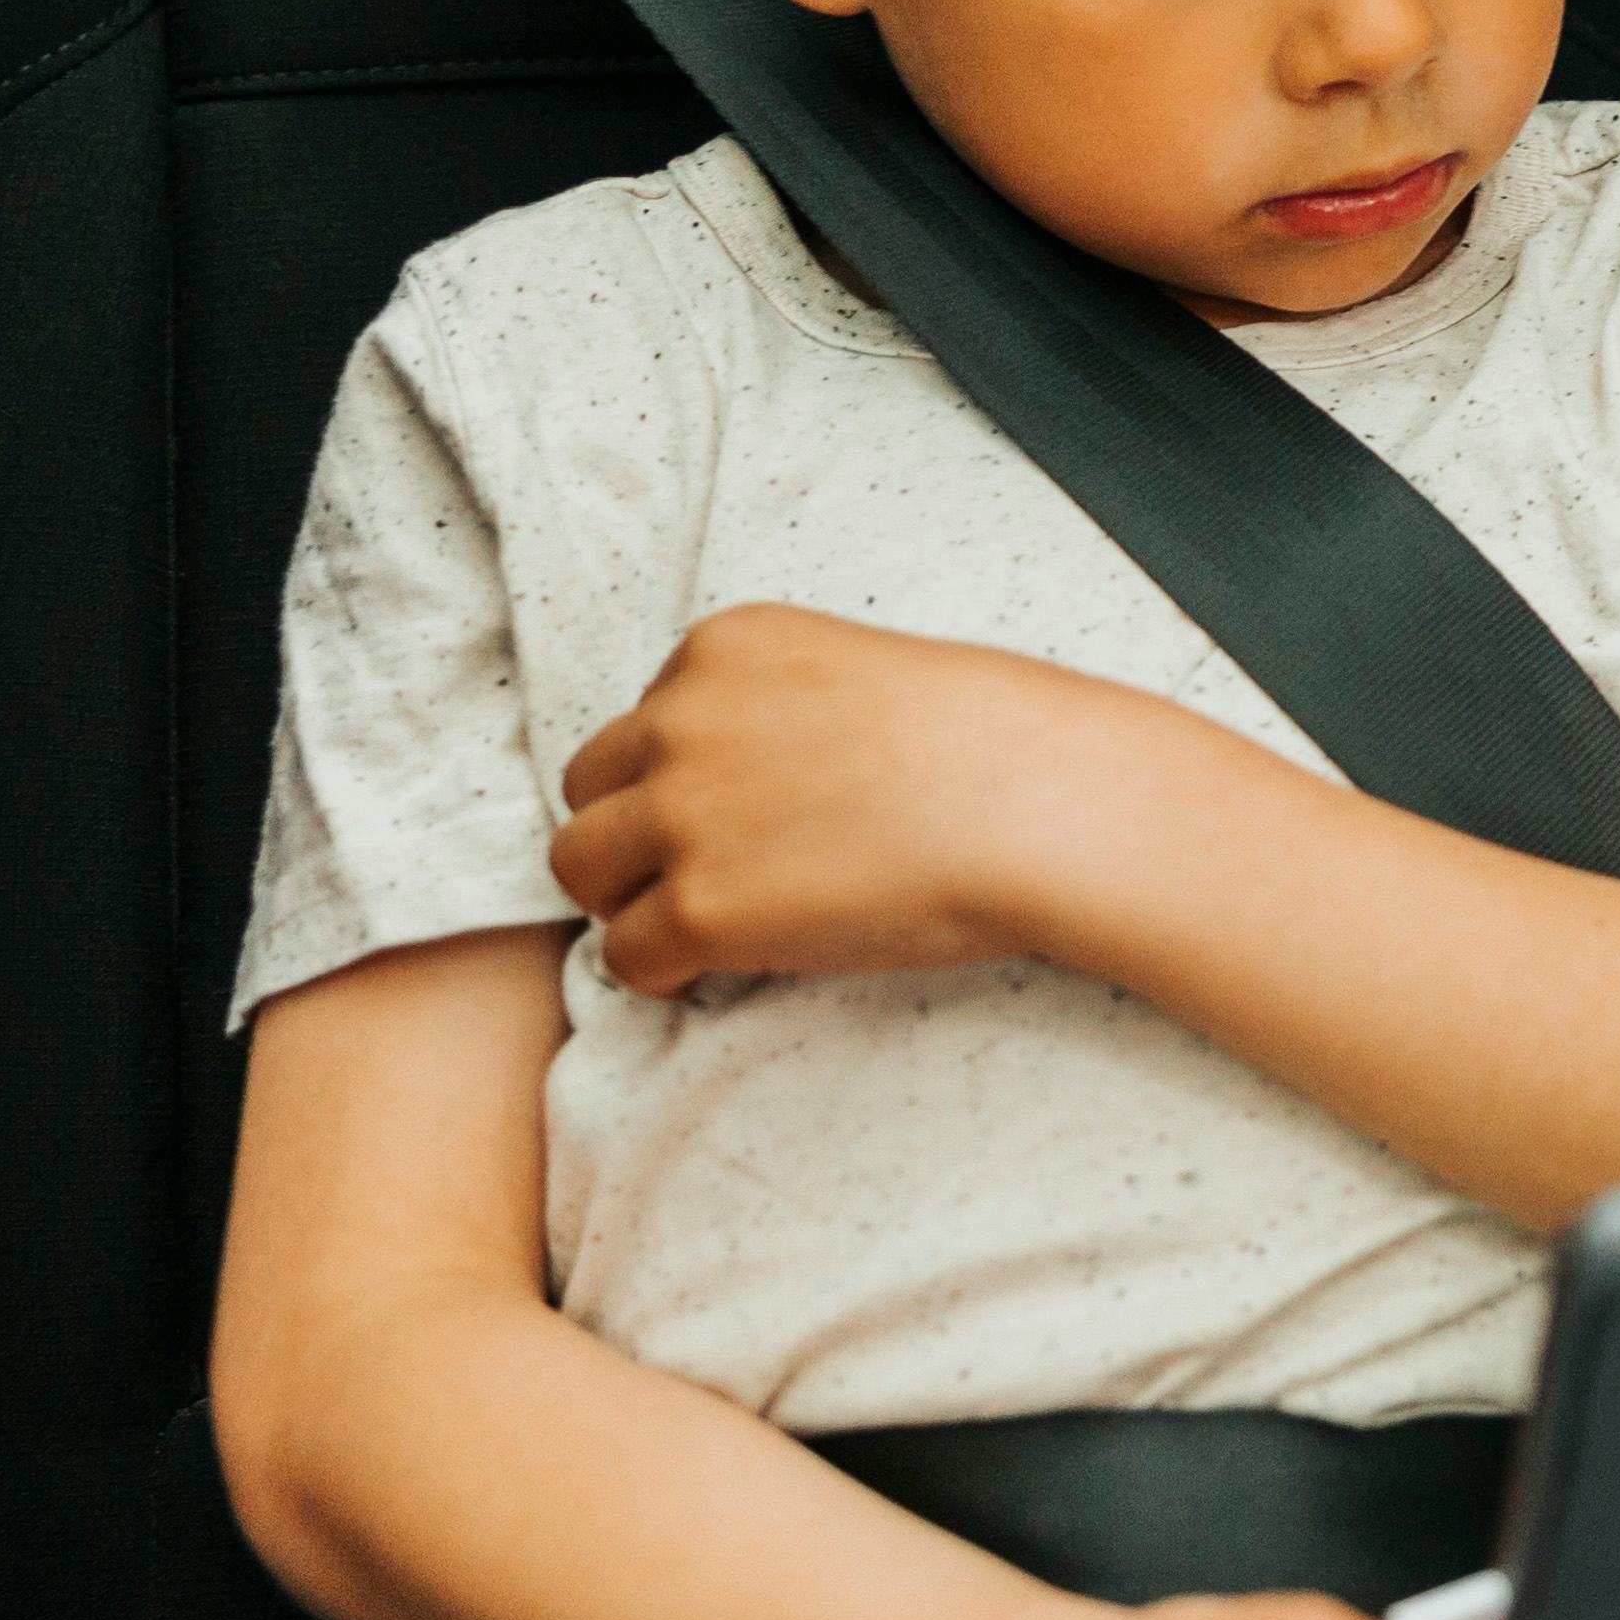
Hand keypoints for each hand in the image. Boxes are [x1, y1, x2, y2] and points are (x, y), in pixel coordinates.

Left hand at [549, 604, 1239, 994]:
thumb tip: (747, 794)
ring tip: (708, 926)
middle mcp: (682, 718)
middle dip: (635, 835)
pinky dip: (663, 972)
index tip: (753, 814)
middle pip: (590, 789)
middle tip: (709, 876)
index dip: (686, 779)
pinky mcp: (701, 907)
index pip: (645, 720)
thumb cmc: (990, 744)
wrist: (1037, 805)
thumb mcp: (861, 673)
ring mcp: (683, 814)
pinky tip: (721, 971)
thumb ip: (778, 709)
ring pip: (581, 868)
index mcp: (723, 647)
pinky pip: (626, 955)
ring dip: (632, 901)